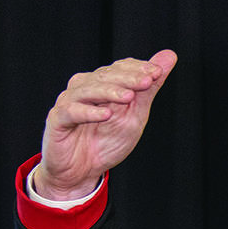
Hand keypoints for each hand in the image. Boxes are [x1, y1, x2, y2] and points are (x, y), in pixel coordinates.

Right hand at [37, 49, 177, 199]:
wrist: (80, 172)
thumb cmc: (106, 142)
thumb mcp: (134, 115)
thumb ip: (149, 88)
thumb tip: (169, 56)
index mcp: (101, 84)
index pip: (119, 68)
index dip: (137, 68)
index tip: (157, 72)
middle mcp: (83, 88)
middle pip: (105, 76)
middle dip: (128, 78)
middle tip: (148, 81)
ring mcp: (69, 102)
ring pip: (88, 90)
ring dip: (110, 92)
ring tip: (129, 97)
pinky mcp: (58, 120)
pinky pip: (72, 112)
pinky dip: (89, 113)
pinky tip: (105, 114)